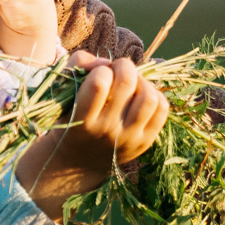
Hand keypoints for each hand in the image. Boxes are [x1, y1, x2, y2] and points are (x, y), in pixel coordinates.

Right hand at [14, 53, 168, 222]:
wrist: (78, 162)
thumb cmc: (69, 117)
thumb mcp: (62, 92)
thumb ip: (78, 65)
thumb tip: (107, 61)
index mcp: (81, 120)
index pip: (99, 83)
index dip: (102, 69)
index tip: (98, 74)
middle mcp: (106, 132)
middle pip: (127, 82)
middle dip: (124, 66)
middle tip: (118, 70)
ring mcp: (128, 139)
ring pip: (149, 97)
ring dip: (142, 81)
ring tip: (131, 84)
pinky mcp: (145, 142)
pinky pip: (162, 109)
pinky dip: (154, 95)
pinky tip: (140, 96)